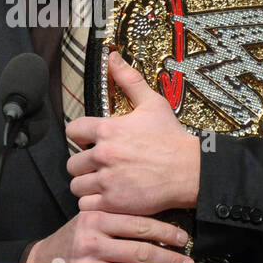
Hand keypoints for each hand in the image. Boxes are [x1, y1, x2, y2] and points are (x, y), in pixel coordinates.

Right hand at [25, 211, 194, 262]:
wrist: (43, 260)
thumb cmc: (72, 240)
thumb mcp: (90, 222)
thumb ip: (116, 222)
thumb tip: (158, 229)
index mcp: (95, 217)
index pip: (139, 223)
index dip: (166, 231)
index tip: (182, 237)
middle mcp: (92, 237)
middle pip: (142, 248)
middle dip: (170, 256)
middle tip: (187, 260)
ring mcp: (90, 261)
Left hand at [65, 50, 200, 214]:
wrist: (190, 171)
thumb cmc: (172, 138)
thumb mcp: (152, 103)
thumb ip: (129, 79)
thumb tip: (113, 57)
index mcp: (107, 129)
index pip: (72, 131)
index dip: (81, 136)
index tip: (93, 141)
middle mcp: (103, 154)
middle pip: (72, 163)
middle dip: (84, 165)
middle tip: (100, 166)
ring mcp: (107, 180)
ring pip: (76, 186)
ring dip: (87, 185)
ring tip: (102, 183)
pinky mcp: (113, 202)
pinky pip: (86, 206)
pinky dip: (93, 204)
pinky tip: (106, 197)